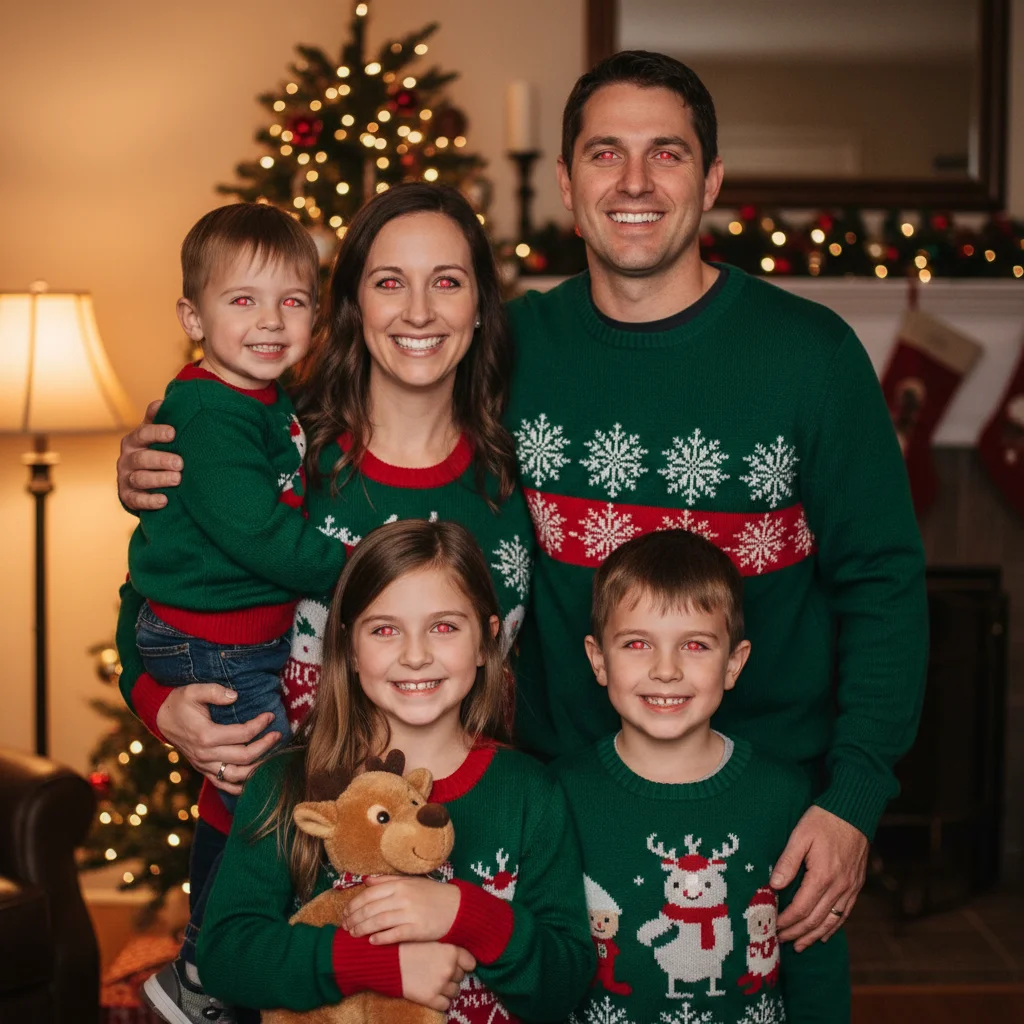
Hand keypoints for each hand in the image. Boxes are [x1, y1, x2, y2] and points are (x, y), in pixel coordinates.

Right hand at [117, 399, 181, 509]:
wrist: (143, 482)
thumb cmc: (155, 451)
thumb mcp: (155, 436)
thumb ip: (158, 419)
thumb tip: (163, 401)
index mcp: (135, 440)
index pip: (143, 433)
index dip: (157, 433)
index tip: (174, 433)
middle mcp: (127, 458)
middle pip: (141, 458)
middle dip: (161, 460)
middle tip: (181, 463)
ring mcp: (126, 478)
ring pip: (139, 478)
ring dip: (158, 479)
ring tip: (177, 479)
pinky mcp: (128, 496)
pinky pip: (136, 500)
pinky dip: (150, 501)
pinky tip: (164, 500)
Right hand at [155, 684, 282, 794]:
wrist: (162, 718)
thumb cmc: (180, 703)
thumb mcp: (194, 690)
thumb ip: (214, 691)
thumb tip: (235, 695)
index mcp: (206, 735)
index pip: (242, 734)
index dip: (260, 725)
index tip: (270, 716)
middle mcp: (206, 754)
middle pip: (244, 757)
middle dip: (265, 746)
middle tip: (278, 734)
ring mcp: (204, 765)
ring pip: (237, 776)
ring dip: (257, 768)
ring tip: (273, 756)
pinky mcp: (203, 770)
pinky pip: (223, 785)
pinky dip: (240, 786)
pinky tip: (255, 779)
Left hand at [342, 876, 459, 942]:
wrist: (456, 908)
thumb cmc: (432, 894)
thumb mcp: (411, 882)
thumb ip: (387, 881)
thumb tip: (366, 880)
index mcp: (400, 885)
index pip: (369, 894)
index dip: (354, 904)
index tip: (345, 913)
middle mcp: (403, 897)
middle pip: (371, 908)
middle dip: (354, 918)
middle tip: (345, 926)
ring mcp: (410, 913)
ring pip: (379, 921)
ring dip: (363, 929)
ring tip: (353, 934)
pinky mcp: (417, 929)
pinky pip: (394, 934)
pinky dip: (381, 938)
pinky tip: (372, 941)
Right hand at [398, 942, 474, 1011]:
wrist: (388, 961)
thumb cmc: (409, 947)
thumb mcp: (431, 939)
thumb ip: (448, 947)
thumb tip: (462, 955)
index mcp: (451, 951)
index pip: (470, 963)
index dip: (462, 964)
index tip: (454, 963)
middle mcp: (449, 968)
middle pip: (460, 977)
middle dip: (451, 976)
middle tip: (437, 971)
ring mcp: (441, 985)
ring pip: (455, 992)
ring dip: (447, 989)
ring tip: (433, 981)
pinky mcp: (431, 999)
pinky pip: (446, 1005)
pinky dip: (440, 1001)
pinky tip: (430, 992)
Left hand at [771, 805, 868, 949]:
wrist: (854, 811)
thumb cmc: (823, 820)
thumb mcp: (800, 836)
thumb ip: (787, 862)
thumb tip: (774, 886)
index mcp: (823, 876)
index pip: (801, 909)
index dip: (786, 921)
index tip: (772, 927)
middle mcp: (839, 887)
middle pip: (815, 920)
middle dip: (796, 933)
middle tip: (780, 940)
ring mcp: (850, 888)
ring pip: (831, 921)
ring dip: (814, 935)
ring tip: (799, 945)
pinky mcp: (856, 885)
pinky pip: (845, 913)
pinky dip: (833, 926)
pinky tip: (824, 933)